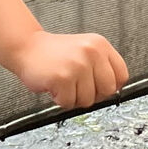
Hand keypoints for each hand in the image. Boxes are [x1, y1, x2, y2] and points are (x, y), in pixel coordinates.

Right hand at [8, 31, 128, 109]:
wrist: (26, 47)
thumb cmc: (54, 53)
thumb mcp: (84, 50)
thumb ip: (101, 66)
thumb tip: (113, 90)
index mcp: (100, 45)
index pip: (121, 75)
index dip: (110, 86)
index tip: (97, 85)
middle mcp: (91, 52)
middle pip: (107, 90)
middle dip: (92, 94)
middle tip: (77, 86)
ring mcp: (78, 65)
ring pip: (88, 100)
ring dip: (73, 97)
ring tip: (63, 83)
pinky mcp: (63, 78)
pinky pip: (69, 103)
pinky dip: (60, 100)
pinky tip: (54, 86)